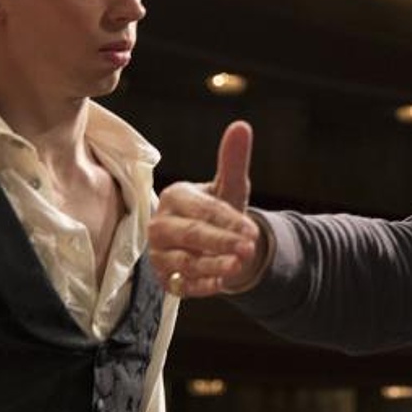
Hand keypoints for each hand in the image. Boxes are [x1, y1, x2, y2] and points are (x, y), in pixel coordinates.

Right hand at [149, 121, 262, 297]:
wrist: (213, 243)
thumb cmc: (220, 211)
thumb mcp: (230, 187)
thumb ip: (233, 161)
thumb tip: (242, 126)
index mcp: (175, 197)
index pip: (202, 210)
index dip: (228, 221)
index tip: (253, 230)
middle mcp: (160, 225)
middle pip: (189, 234)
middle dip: (219, 242)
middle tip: (249, 249)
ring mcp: (159, 253)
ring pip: (183, 261)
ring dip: (211, 265)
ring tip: (238, 267)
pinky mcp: (164, 277)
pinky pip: (179, 284)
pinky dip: (198, 286)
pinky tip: (220, 285)